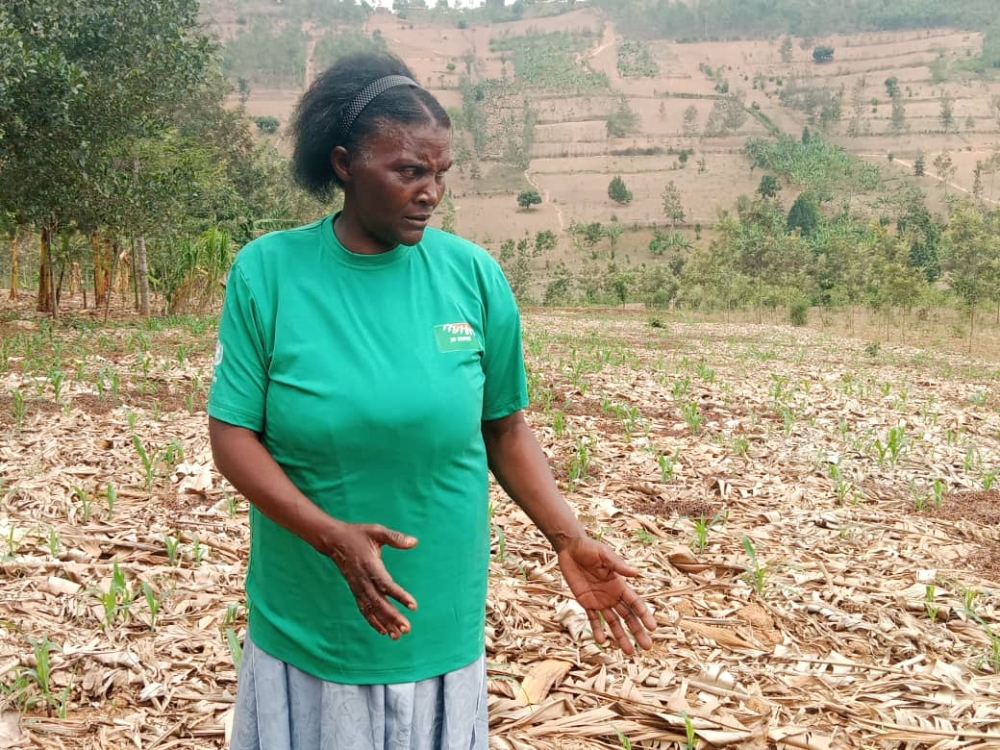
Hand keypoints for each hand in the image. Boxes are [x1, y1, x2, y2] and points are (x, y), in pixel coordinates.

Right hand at [324, 523, 417, 639]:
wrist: (333, 540)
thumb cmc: (357, 534)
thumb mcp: (376, 531)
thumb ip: (395, 537)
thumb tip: (414, 541)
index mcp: (369, 565)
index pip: (385, 584)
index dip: (399, 595)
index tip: (413, 606)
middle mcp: (362, 579)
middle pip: (378, 602)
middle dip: (393, 616)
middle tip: (407, 628)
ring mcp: (358, 587)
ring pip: (371, 608)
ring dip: (384, 622)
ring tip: (397, 635)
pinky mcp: (356, 590)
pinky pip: (364, 608)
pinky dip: (373, 620)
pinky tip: (383, 631)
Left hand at [557, 537, 655, 653]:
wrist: (570, 549)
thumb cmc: (589, 548)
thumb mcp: (604, 555)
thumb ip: (618, 565)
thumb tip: (636, 573)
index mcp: (620, 584)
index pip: (635, 603)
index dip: (644, 615)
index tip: (653, 627)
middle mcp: (612, 595)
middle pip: (628, 617)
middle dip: (638, 631)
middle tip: (648, 647)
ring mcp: (600, 601)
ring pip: (613, 622)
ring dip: (621, 637)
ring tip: (629, 653)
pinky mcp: (586, 602)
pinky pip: (592, 620)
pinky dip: (597, 630)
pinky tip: (602, 641)